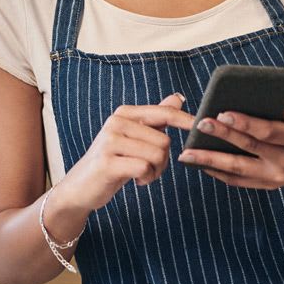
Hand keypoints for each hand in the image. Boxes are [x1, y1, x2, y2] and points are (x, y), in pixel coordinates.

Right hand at [67, 93, 192, 210]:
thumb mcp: (134, 137)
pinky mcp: (108, 162)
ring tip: (141, 174)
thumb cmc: (112, 161)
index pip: (164, 112)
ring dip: (156, 171)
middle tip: (148, 168)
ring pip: (157, 155)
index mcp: (124, 113)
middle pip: (165, 140)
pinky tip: (136, 180)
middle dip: (163, 160)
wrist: (81, 186)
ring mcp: (110, 142)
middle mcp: (116, 123)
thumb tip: (178, 97)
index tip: (201, 126)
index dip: (186, 120)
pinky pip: (145, 168)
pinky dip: (146, 178)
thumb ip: (155, 118)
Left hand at [177, 100, 283, 189]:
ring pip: (238, 169)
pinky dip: (217, 172)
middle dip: (223, 136)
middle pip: (250, 148)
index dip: (246, 123)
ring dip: (210, 161)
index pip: (269, 132)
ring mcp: (275, 178)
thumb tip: (281, 105)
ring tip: (186, 154)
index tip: (224, 113)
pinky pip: (237, 181)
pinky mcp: (266, 186)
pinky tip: (198, 163)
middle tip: (201, 125)